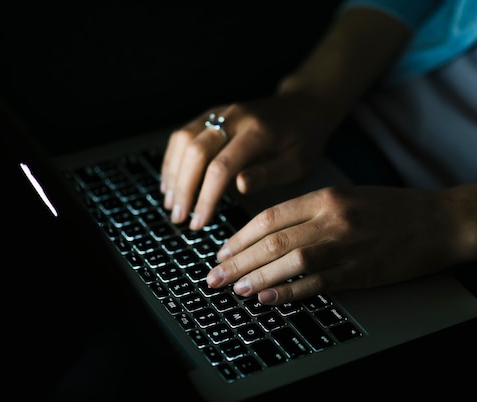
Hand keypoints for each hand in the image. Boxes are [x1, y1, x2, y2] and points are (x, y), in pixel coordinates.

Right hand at [160, 92, 337, 229]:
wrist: (305, 105)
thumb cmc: (304, 139)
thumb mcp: (296, 162)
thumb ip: (268, 173)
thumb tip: (240, 186)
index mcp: (258, 131)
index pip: (222, 166)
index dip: (206, 197)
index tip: (200, 222)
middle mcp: (235, 117)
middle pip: (196, 152)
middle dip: (184, 188)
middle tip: (180, 218)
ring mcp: (220, 112)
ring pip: (183, 140)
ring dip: (173, 174)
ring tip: (171, 204)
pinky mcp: (212, 112)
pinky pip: (183, 133)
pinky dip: (173, 158)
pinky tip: (171, 181)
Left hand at [206, 184, 476, 304]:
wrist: (440, 220)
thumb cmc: (394, 208)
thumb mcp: (350, 196)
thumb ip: (312, 211)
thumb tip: (273, 234)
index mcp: (327, 196)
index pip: (271, 216)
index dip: (240, 236)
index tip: (222, 251)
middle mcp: (333, 218)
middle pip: (273, 240)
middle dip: (238, 260)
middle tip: (214, 275)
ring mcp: (347, 246)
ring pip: (290, 262)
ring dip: (258, 277)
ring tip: (235, 289)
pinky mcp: (361, 271)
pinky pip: (318, 283)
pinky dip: (290, 293)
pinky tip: (268, 299)